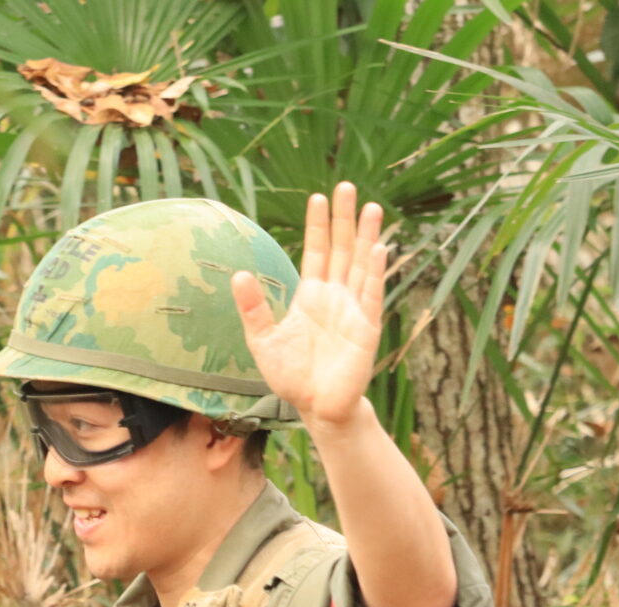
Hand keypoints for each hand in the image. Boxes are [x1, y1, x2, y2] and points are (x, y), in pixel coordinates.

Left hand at [231, 182, 386, 432]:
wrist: (315, 408)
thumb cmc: (291, 377)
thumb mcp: (263, 340)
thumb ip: (253, 308)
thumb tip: (239, 274)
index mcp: (311, 296)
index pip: (316, 252)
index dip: (317, 226)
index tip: (316, 198)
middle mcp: (335, 297)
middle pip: (341, 249)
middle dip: (344, 219)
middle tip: (346, 186)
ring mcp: (353, 310)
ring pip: (361, 265)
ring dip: (366, 236)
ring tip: (372, 207)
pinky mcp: (366, 328)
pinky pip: (371, 295)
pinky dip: (375, 272)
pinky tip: (379, 248)